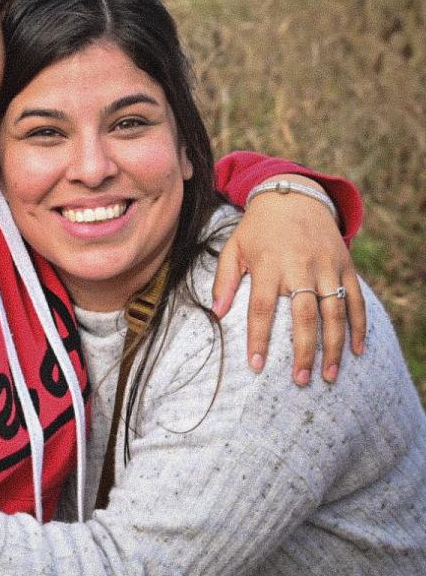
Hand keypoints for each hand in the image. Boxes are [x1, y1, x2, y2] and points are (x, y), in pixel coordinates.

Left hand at [213, 175, 365, 385]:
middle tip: (301, 380)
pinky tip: (357, 350)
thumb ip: (224, 280)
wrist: (294, 196)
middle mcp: (299, 267)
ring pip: (333, 312)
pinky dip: (359, 326)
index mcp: (268, 265)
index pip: (261, 308)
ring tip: (328, 375)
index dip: (259, 339)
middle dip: (302, 351)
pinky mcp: (346, 266)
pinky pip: (356, 300)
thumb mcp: (234, 247)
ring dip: (333, 346)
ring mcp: (327, 267)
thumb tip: (216, 314)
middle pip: (303, 316)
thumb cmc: (258, 228)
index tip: (255, 366)